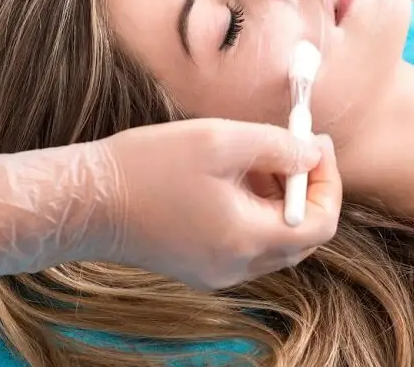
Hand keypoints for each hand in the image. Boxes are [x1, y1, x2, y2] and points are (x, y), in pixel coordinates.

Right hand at [0, 119, 341, 289]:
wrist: (86, 201)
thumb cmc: (146, 166)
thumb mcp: (218, 140)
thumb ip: (276, 146)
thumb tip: (313, 154)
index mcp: (246, 239)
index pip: (319, 224)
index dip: (327, 181)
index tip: (314, 144)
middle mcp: (238, 267)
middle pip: (301, 236)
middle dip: (303, 189)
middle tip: (289, 149)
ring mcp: (218, 273)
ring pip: (275, 241)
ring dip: (278, 201)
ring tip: (254, 159)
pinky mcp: (200, 267)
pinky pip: (246, 245)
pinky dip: (253, 214)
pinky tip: (230, 181)